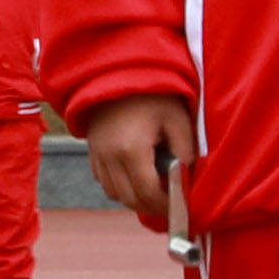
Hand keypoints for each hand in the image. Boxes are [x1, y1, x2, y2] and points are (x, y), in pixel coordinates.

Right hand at [83, 94, 197, 230]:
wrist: (117, 72)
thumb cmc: (152, 94)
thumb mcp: (177, 119)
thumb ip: (185, 151)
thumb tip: (186, 177)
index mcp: (131, 150)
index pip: (149, 194)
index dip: (167, 205)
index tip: (182, 205)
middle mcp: (109, 157)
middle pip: (130, 200)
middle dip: (153, 206)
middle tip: (172, 202)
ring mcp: (97, 155)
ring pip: (115, 194)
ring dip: (135, 198)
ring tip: (155, 190)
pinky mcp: (92, 151)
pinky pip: (104, 182)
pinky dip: (120, 187)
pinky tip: (136, 177)